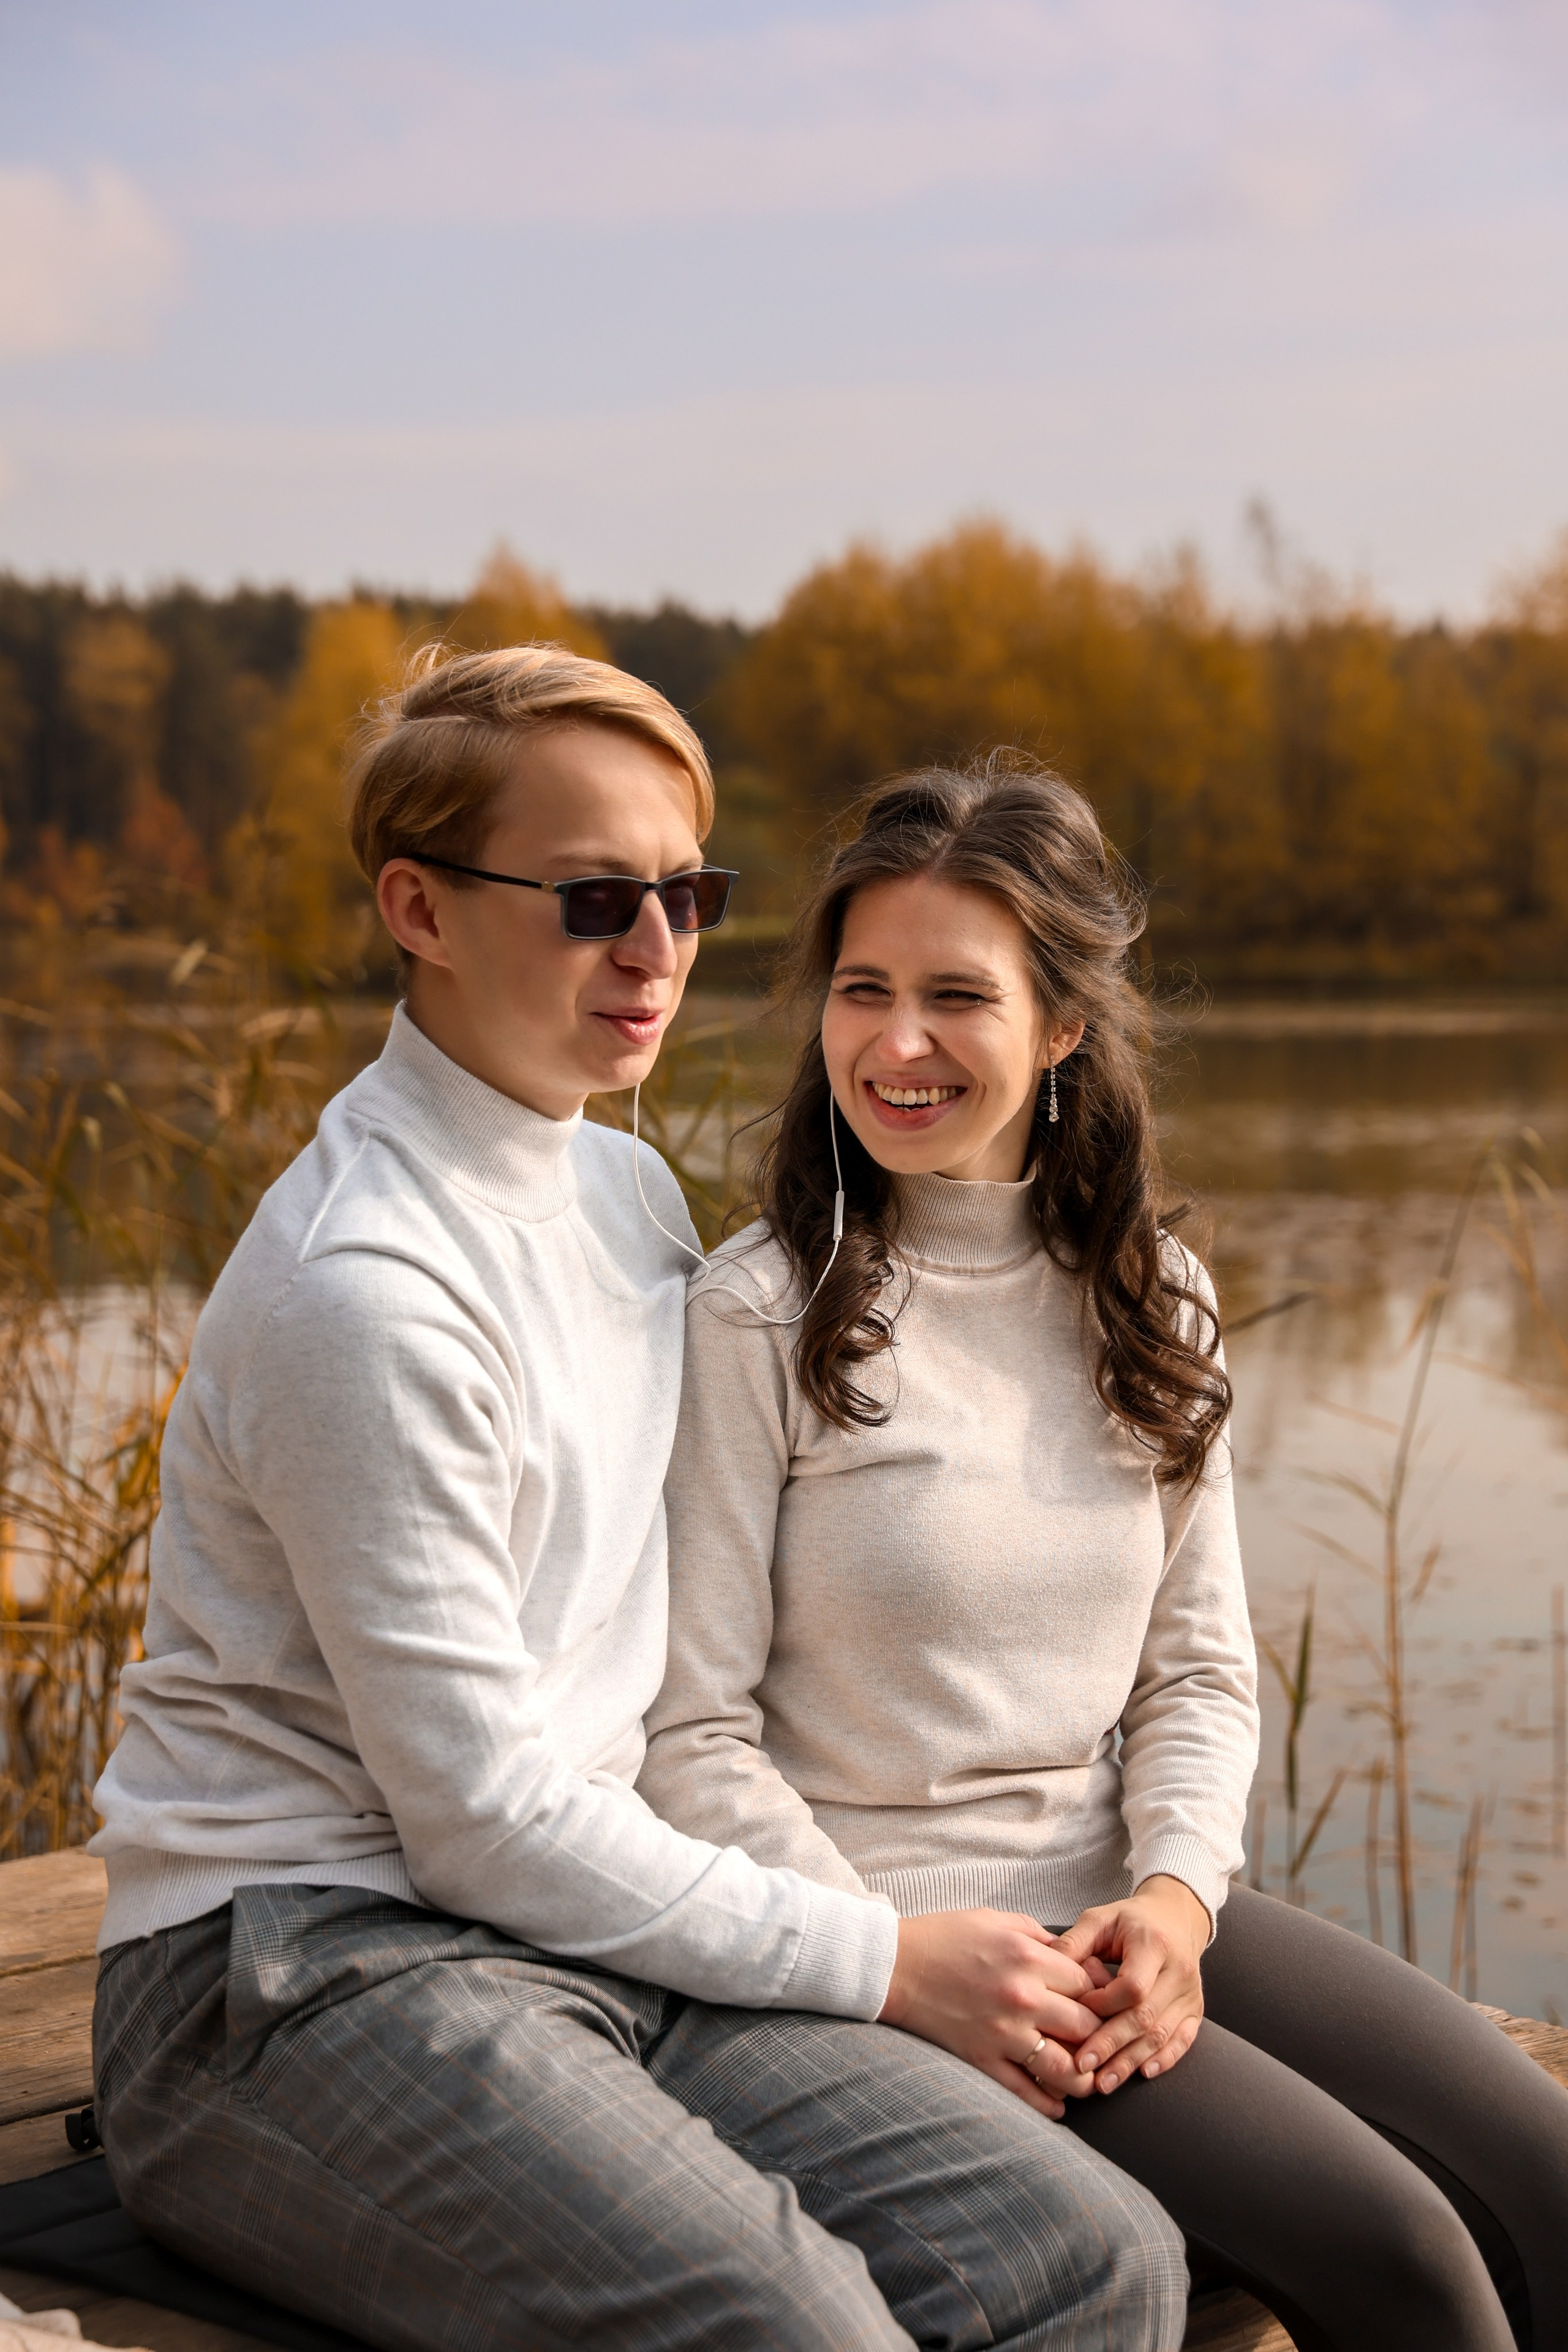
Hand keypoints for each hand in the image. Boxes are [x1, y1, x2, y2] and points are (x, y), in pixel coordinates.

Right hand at [878, 1906, 1103, 2118]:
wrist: (895, 1966)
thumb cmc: (946, 1937)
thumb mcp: (997, 1920)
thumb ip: (1040, 1936)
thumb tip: (1074, 1957)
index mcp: (1028, 1957)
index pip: (1087, 1985)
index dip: (1099, 1996)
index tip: (1099, 2004)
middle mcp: (1022, 1996)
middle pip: (1085, 2026)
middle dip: (1097, 2035)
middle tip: (1100, 2041)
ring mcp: (1003, 2032)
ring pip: (1064, 2069)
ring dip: (1083, 2078)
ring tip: (1087, 2079)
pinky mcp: (982, 2058)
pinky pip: (1024, 2092)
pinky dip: (1048, 2105)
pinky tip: (1059, 2106)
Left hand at [1052, 1875, 1208, 2094]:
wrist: (1174, 1916)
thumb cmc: (1129, 1919)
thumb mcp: (1100, 1918)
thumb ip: (1074, 1942)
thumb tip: (1045, 1969)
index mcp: (1154, 1944)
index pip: (1132, 1986)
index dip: (1103, 2005)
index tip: (1075, 2014)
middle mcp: (1178, 1970)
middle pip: (1146, 2016)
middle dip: (1112, 2045)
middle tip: (1083, 2067)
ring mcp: (1190, 1993)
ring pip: (1162, 2034)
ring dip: (1131, 2061)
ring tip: (1103, 2082)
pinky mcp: (1194, 2009)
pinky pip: (1183, 2039)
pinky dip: (1165, 2059)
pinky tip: (1144, 2073)